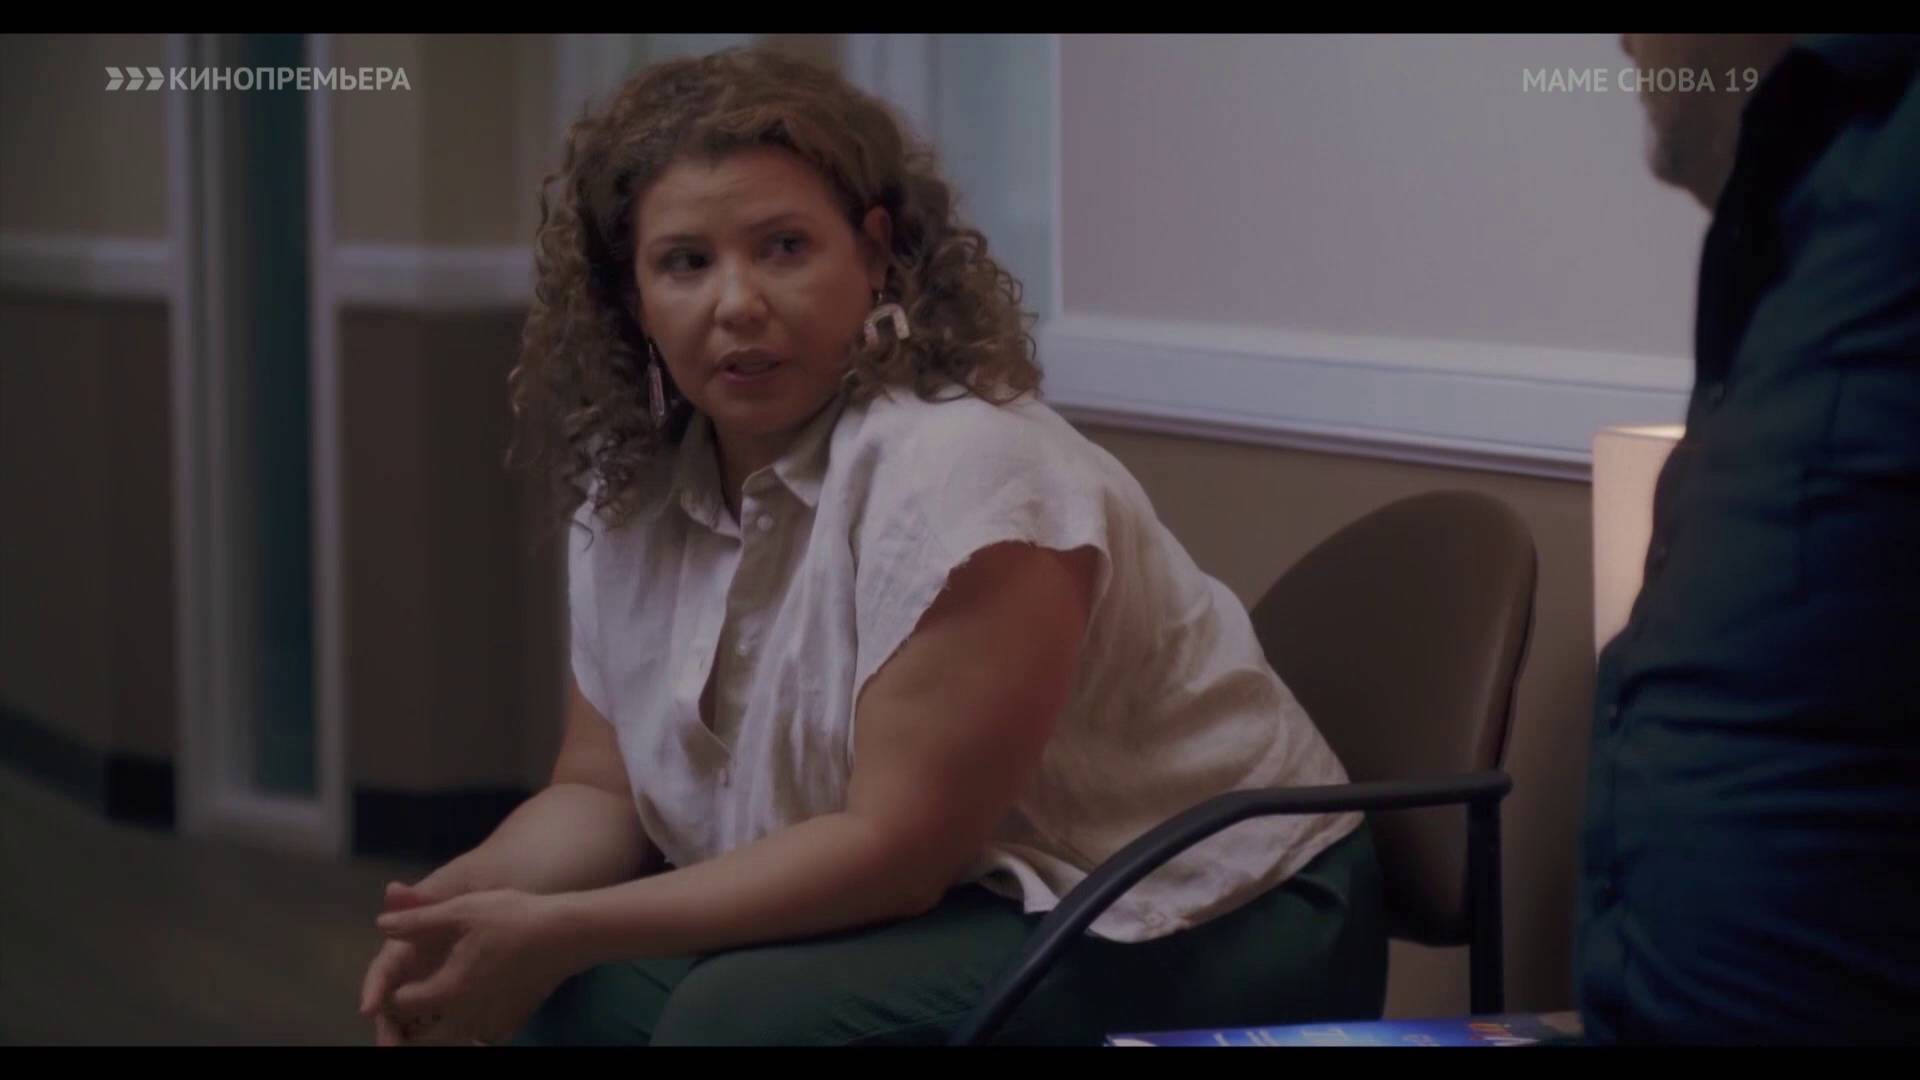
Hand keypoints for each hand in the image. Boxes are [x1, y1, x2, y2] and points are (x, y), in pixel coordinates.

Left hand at [374, 888, 580, 1045]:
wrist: (567, 935)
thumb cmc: (513, 917)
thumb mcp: (462, 910)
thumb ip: (418, 921)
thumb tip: (382, 924)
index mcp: (448, 990)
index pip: (401, 1005)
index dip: (391, 992)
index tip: (397, 979)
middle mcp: (466, 1017)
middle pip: (422, 1037)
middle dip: (410, 1023)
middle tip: (412, 1000)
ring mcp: (490, 1024)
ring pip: (452, 1040)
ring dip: (439, 1029)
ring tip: (440, 1004)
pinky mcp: (510, 1025)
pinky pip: (480, 1036)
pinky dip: (470, 1027)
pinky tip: (475, 1004)